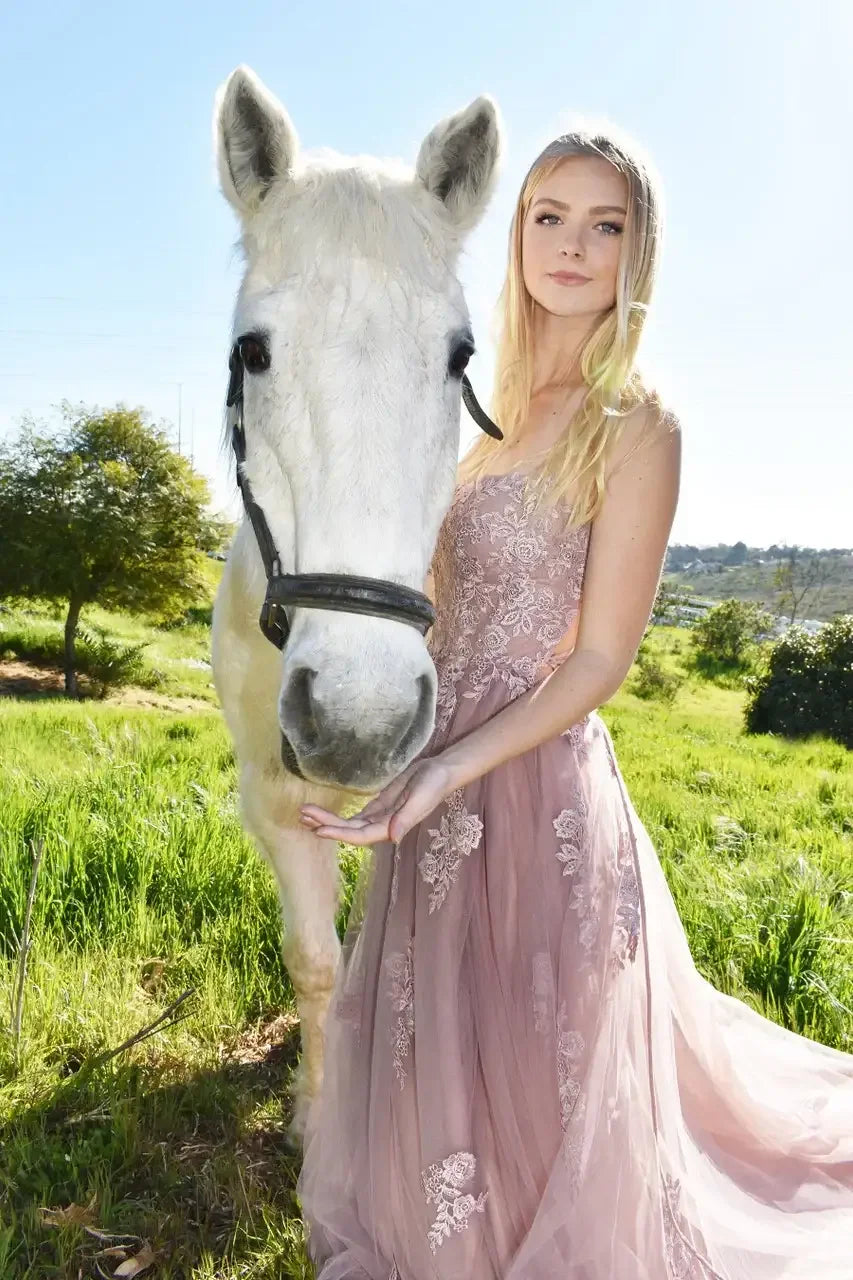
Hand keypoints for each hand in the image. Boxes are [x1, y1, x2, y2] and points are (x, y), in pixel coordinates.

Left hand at [299, 755, 458, 845]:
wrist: (440, 771)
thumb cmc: (433, 784)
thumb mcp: (421, 798)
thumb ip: (406, 818)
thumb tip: (393, 839)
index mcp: (392, 827)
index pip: (360, 835)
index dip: (340, 833)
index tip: (319, 829)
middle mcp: (382, 826)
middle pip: (349, 830)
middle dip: (326, 824)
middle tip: (303, 816)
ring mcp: (378, 816)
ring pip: (348, 823)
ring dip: (327, 819)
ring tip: (304, 813)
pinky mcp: (377, 805)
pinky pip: (354, 814)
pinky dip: (337, 813)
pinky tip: (321, 811)